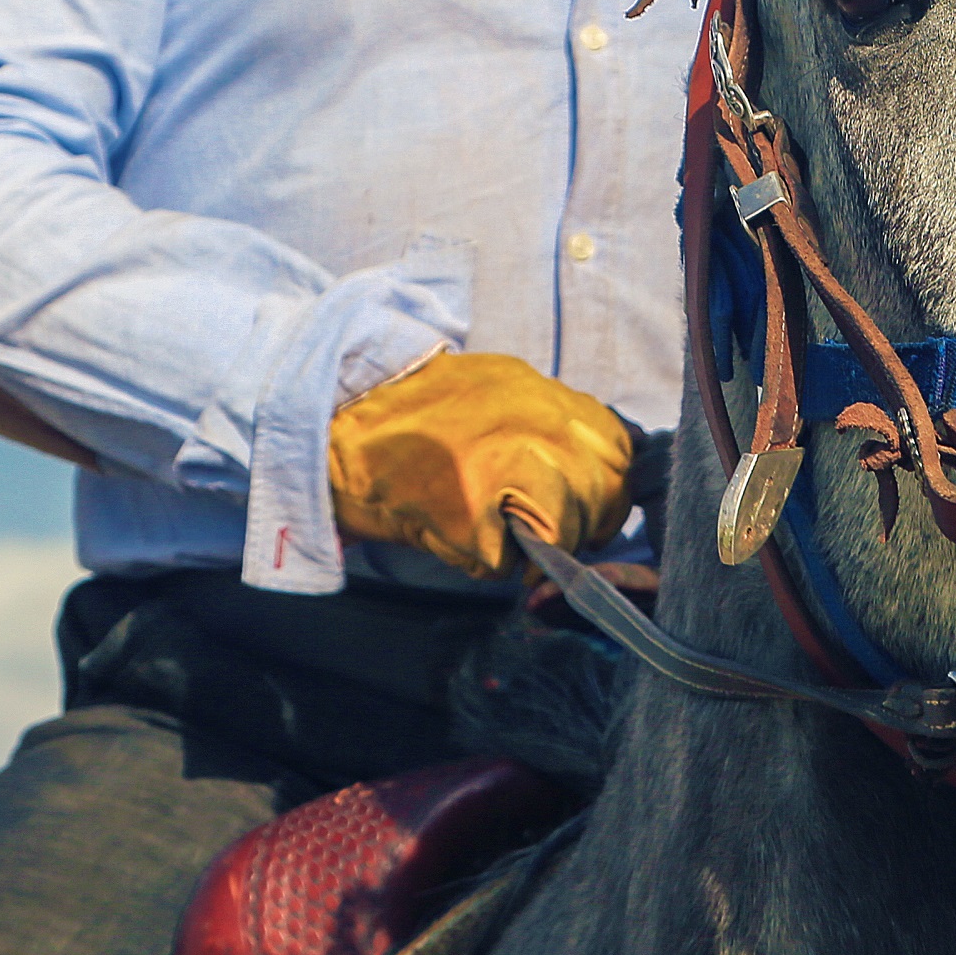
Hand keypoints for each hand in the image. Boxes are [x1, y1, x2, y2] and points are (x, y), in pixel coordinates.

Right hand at [323, 350, 633, 576]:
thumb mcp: (504, 392)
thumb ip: (558, 425)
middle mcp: (537, 424)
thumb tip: (605, 466)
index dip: (603, 489)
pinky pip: (502, 562)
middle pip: (604, 497)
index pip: (620, 454)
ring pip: (564, 533)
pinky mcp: (466, 509)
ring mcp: (504, 466)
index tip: (580, 502)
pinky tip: (453, 531)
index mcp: (546, 397)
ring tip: (490, 524)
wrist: (335, 417)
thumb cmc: (419, 415)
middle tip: (534, 525)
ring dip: (534, 546)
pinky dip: (481, 561)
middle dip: (579, 525)